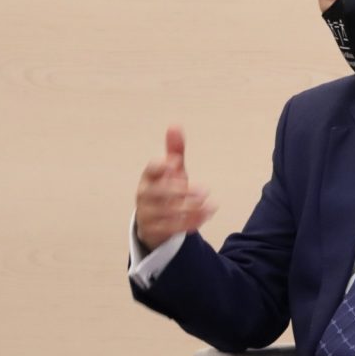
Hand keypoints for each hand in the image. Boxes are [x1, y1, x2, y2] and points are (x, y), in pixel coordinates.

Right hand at [135, 126, 216, 250]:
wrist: (155, 221)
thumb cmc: (165, 190)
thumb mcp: (171, 171)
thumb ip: (174, 151)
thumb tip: (174, 125)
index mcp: (149, 177)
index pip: (151, 169)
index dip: (161, 166)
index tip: (175, 163)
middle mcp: (144, 195)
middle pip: (157, 193)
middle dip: (180, 192)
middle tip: (204, 191)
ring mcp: (146, 214)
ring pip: (165, 213)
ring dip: (189, 209)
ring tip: (210, 205)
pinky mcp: (153, 230)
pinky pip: (170, 229)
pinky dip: (189, 222)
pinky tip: (207, 215)